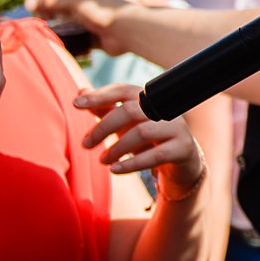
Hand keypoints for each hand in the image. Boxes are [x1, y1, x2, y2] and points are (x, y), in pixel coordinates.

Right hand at [26, 0, 130, 51]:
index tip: (31, 4)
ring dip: (59, 29)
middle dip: (51, 14)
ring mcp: (94, 21)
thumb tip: (28, 2)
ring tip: (44, 33)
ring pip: (71, 25)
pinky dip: (71, 42)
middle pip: (65, 9)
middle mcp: (91, 4)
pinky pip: (80, 40)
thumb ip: (52, 1)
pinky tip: (59, 44)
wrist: (127, 31)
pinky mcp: (97, 38)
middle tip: (36, 20)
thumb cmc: (102, 10)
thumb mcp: (74, 1)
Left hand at [76, 82, 207, 197]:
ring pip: (142, 132)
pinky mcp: (183, 148)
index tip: (76, 104)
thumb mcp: (125, 124)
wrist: (182, 163)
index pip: (122, 90)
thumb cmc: (149, 140)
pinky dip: (132, 164)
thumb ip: (105, 108)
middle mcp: (164, 109)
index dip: (99, 95)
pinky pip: (156, 155)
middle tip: (85, 144)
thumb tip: (81, 91)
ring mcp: (176, 128)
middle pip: (129, 110)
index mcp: (148, 99)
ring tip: (102, 160)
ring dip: (117, 148)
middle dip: (103, 128)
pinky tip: (115, 170)